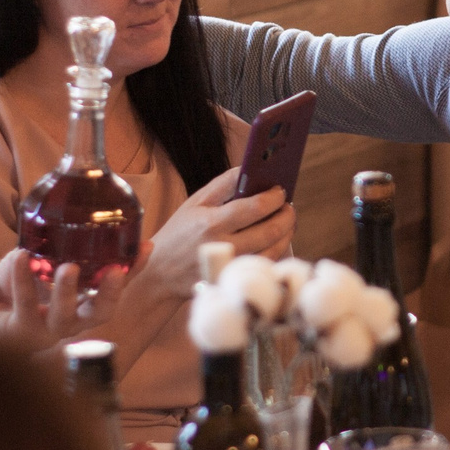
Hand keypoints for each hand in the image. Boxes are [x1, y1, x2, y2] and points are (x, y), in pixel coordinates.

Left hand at [0, 243, 144, 348]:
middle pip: (100, 312)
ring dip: (68, 291)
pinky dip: (23, 279)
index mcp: (87, 301)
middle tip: (114, 271)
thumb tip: (90, 204)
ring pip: (64, 316)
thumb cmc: (28, 281)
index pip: (118, 284)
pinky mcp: (23, 330)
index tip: (144, 247)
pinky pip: (25, 305)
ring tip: (68, 268)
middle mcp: (74, 319)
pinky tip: (20, 256)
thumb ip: (70, 242)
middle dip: (109, 293)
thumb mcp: (51, 258)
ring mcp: (49, 328)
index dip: (134, 269)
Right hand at [143, 166, 296, 300]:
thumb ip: (223, 184)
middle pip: (270, 231)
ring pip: (273, 250)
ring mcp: (231, 267)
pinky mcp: (235, 280)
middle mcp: (223, 246)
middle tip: (289, 207)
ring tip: (285, 222)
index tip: (280, 191)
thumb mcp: (195, 202)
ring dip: (286, 233)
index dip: (274, 198)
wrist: (160, 274)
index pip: (254, 207)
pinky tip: (274, 240)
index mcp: (212, 222)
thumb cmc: (179, 234)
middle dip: (287, 216)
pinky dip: (276, 250)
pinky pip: (265, 265)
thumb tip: (250, 169)